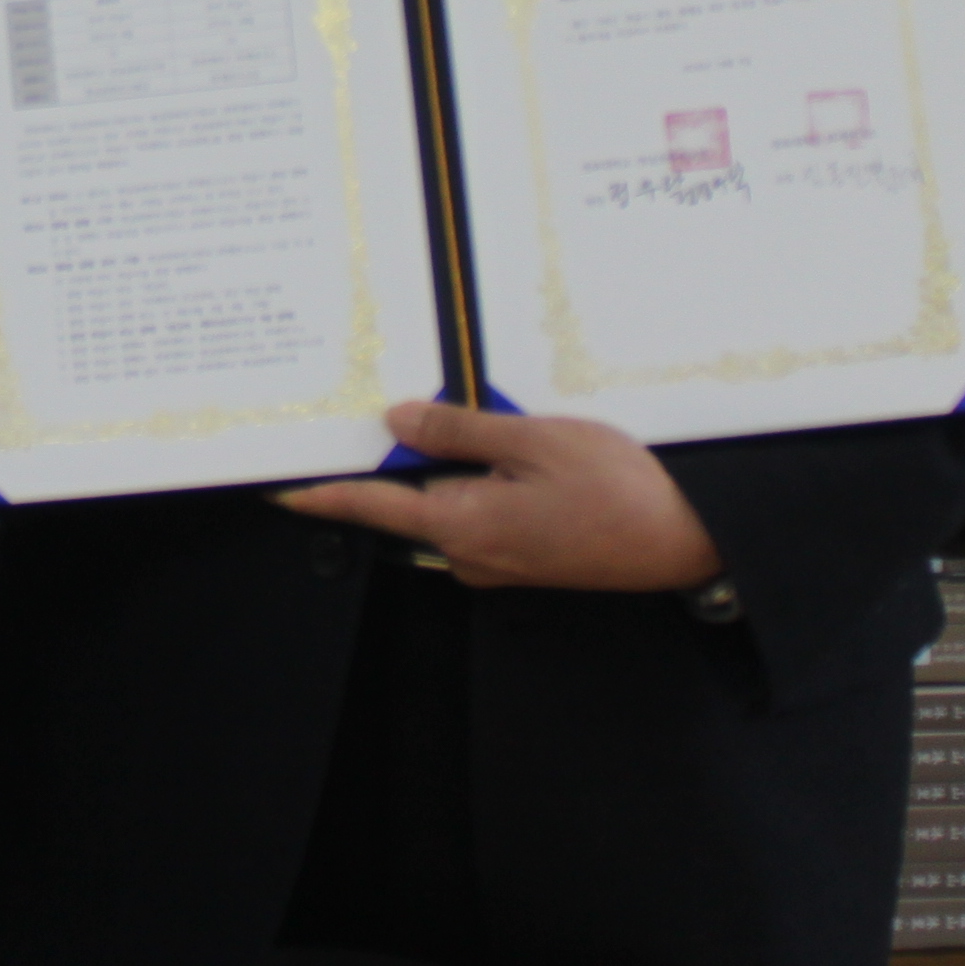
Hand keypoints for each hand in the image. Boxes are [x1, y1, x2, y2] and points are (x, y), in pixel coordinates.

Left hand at [270, 399, 726, 596]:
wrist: (686, 541)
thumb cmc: (618, 490)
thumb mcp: (536, 441)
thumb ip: (462, 430)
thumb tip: (398, 424)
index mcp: (462, 524)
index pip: (371, 506)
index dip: (321, 494)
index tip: (278, 489)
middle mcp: (470, 553)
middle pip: (413, 498)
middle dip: (413, 452)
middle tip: (415, 403)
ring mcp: (498, 562)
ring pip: (453, 502)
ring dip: (461, 463)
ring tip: (499, 421)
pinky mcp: (524, 559)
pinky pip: (484, 513)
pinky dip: (487, 480)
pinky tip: (522, 452)